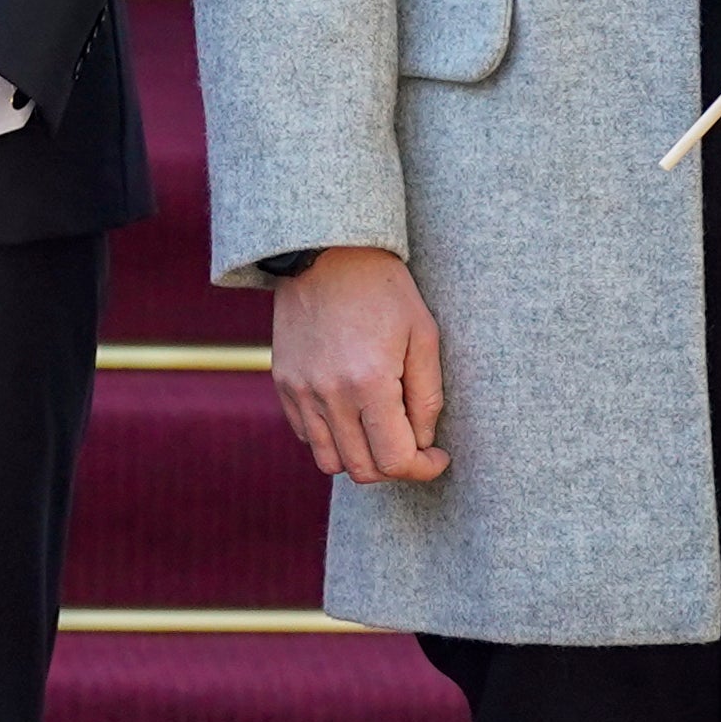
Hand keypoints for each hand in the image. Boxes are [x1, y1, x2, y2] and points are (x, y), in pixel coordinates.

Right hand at [271, 245, 447, 482]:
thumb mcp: (424, 335)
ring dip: (361, 457)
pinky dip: (332, 437)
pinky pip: (307, 435)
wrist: (325, 251)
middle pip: (363, 470)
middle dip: (395, 466)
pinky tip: (351, 411)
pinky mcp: (283, 382)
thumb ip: (428, 397)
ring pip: (330, 462)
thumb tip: (422, 442)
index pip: (395, 461)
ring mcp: (300, 390)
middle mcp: (329, 394)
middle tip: (412, 444)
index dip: (423, 468)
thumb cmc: (383, 288)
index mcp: (369, 382)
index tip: (437, 456)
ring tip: (380, 431)